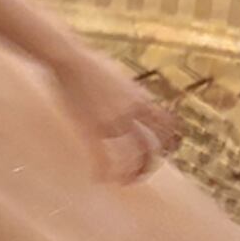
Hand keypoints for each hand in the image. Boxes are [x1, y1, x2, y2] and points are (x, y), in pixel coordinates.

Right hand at [52, 48, 181, 183]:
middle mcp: (131, 113)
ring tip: (123, 181)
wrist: (70, 59)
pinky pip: (101, 156)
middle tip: (141, 173)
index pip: (166, 126)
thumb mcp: (120, 76)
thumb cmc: (90, 63)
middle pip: (152, 145)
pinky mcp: (92, 128)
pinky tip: (98, 178)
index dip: (169, 142)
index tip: (165, 152)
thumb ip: (130, 93)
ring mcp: (113, 122)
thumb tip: (135, 100)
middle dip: (149, 164)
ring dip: (130, 172)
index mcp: (141, 99)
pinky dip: (101, 170)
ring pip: (130, 155)